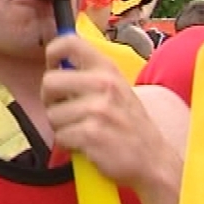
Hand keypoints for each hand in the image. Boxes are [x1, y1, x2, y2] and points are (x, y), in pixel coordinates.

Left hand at [41, 35, 170, 190]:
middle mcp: (103, 84)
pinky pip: (60, 136)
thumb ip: (88, 73)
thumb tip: (55, 64)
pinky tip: (86, 144)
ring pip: (52, 114)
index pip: (69, 43)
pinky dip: (68, 143)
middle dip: (50, 100)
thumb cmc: (128, 124)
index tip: (54, 68)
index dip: (52, 54)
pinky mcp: (91, 134)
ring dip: (61, 127)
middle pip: (49, 82)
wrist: (153, 160)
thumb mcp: (115, 88)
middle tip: (65, 110)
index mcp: (107, 68)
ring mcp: (98, 109)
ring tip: (82, 130)